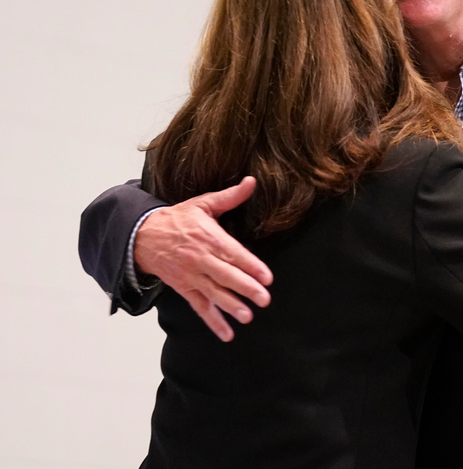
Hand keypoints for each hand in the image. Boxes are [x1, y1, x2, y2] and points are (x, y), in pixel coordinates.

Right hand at [134, 177, 272, 341]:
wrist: (142, 236)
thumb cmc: (178, 219)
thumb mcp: (203, 203)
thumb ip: (229, 197)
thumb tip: (251, 181)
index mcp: (209, 238)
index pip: (233, 254)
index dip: (251, 266)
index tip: (266, 277)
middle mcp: (201, 259)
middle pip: (226, 276)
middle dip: (246, 289)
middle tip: (264, 299)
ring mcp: (191, 276)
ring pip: (214, 294)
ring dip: (230, 307)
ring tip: (247, 317)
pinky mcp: (184, 289)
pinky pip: (200, 307)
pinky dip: (213, 322)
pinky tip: (227, 334)